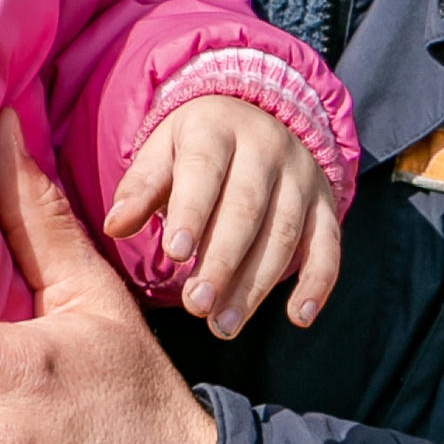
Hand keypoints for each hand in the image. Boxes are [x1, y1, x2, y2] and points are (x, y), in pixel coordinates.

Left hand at [103, 98, 341, 336]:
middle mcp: (267, 147)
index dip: (192, 212)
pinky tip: (299, 317)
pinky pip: (328, 246)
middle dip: (221, 262)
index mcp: (217, 128)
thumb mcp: (162, 153)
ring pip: (283, 234)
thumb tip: (115, 226)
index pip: (204, 170)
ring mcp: (301, 177)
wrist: (257, 118)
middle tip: (196, 306)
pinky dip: (318, 283)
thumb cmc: (194, 148)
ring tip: (222, 325)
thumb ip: (140, 189)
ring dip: (255, 285)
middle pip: (246, 209)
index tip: (175, 254)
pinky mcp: (325, 204)